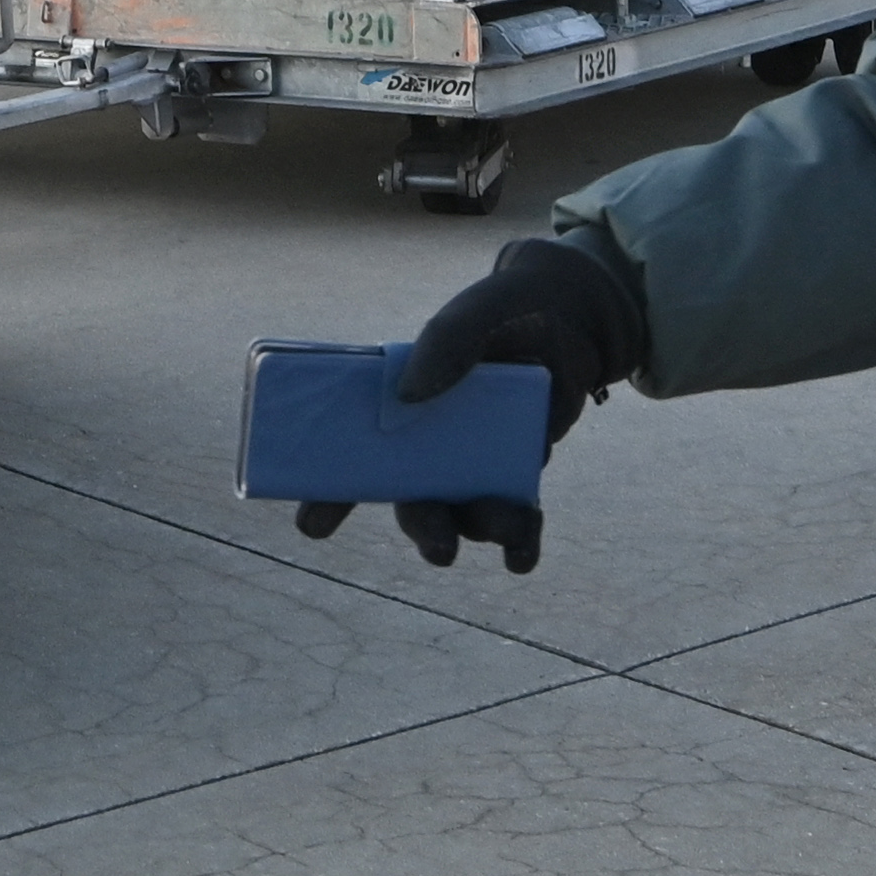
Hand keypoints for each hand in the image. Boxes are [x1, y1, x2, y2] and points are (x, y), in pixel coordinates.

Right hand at [288, 236, 647, 577]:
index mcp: (396, 408)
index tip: (313, 526)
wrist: (562, 318)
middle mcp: (429, 446)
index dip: (329, 496)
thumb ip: (443, 344)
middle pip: (414, 500)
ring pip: (466, 514)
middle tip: (440, 551)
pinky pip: (514, 516)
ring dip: (484, 530)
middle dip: (424, 529)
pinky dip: (520, 542)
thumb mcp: (469, 318)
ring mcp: (472, 462)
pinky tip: (521, 561)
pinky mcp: (515, 471)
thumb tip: (411, 394)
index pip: (351, 459)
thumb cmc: (497, 315)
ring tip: (509, 533)